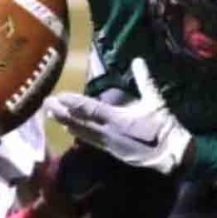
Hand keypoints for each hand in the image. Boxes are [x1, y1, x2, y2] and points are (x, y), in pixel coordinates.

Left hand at [45, 58, 191, 174]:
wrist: (171, 156)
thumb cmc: (164, 128)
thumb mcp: (155, 101)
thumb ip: (144, 80)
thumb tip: (138, 61)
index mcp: (116, 118)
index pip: (88, 108)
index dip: (72, 102)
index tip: (58, 95)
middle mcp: (107, 131)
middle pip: (78, 121)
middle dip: (61, 112)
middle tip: (45, 104)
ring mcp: (108, 143)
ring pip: (81, 132)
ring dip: (66, 123)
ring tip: (51, 116)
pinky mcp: (112, 151)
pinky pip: (90, 141)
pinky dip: (78, 134)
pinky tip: (70, 130)